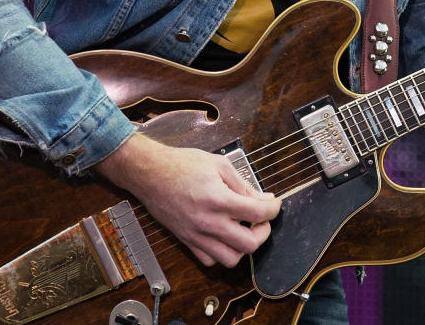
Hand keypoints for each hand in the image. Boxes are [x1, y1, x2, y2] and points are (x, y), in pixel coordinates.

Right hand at [96, 134, 280, 266]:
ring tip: (243, 229)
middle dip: (263, 232)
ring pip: (231, 259)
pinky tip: (224, 236)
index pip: (258, 213)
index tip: (273, 204)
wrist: (150, 173)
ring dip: (243, 247)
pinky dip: (221, 253)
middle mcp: (209, 222)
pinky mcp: (187, 241)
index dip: (273, 209)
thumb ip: (243, 185)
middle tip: (261, 220)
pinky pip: (209, 260)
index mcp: (219, 200)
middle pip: (250, 244)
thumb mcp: (219, 165)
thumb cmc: (182, 164)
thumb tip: (262, 199)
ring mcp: (197, 235)